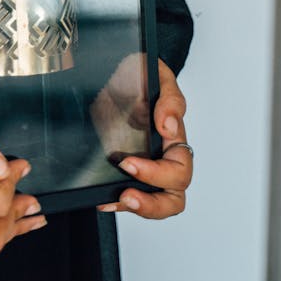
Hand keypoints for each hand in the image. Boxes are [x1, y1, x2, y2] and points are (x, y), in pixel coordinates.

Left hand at [98, 59, 191, 218]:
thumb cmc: (142, 73)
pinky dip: (116, 202)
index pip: (179, 169)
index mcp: (174, 138)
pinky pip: (128, 195)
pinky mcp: (124, 168)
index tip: (128, 163)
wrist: (116, 72)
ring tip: (113, 201)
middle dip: (151, 203)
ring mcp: (144, 165)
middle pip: (172, 197)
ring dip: (136, 208)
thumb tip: (169, 127)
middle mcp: (162, 157)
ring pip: (154, 203)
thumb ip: (170, 99)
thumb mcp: (158, 75)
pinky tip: (102, 198)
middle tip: (127, 195)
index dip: (157, 174)